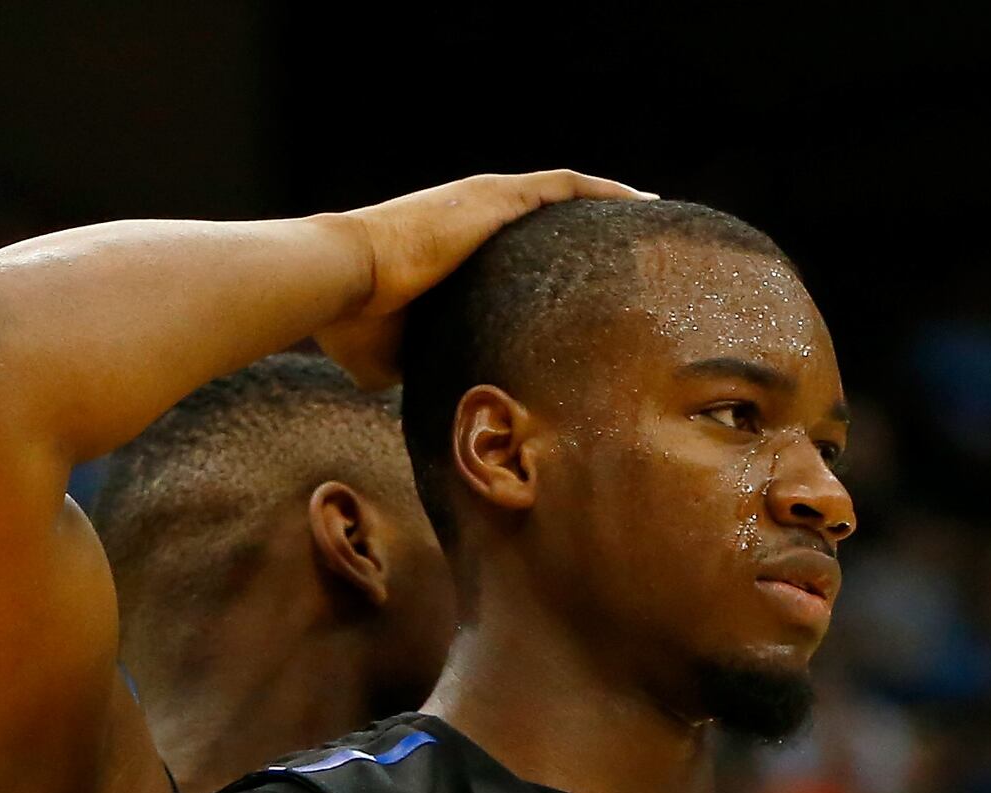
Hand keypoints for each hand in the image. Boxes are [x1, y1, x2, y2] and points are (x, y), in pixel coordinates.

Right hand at [314, 171, 641, 383]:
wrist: (342, 280)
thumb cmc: (353, 323)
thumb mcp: (391, 358)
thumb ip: (420, 371)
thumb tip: (433, 408)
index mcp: (451, 250)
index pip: (510, 249)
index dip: (545, 264)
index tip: (576, 285)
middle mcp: (471, 216)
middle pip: (542, 217)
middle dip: (583, 233)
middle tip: (624, 253)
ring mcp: (484, 200)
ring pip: (561, 195)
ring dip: (604, 203)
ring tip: (648, 215)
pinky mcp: (494, 196)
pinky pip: (563, 186)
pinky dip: (601, 190)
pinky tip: (639, 199)